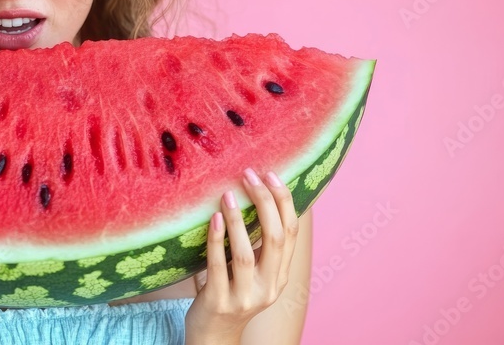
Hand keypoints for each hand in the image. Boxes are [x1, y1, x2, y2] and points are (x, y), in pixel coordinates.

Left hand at [185, 168, 299, 343]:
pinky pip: (217, 266)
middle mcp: (269, 287)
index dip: (284, 201)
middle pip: (275, 239)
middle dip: (265, 203)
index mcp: (280, 275)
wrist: (213, 335)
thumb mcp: (251, 271)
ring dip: (237, 220)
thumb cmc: (230, 293)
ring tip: (228, 194)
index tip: (271, 174)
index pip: (290, 233)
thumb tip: (251, 195)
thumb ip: (255, 245)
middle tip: (249, 176)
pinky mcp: (219, 302)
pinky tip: (213, 219)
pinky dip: (216, 240)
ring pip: (246, 254)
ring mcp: (245, 297)